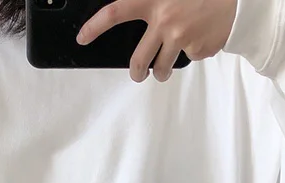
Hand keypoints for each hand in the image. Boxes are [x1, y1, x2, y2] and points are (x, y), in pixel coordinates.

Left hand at [77, 0, 236, 82]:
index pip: (115, 13)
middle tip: (138, 73)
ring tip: (166, 67)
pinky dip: (194, 50)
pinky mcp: (198, 49)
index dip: (95, 26)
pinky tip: (201, 35)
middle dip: (137, 72)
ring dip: (162, 71)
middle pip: (139, 60)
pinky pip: (190, 56)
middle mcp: (164, 20)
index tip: (82, 37)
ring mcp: (181, 37)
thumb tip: (136, 7)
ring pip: (163, 67)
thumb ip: (153, 0)